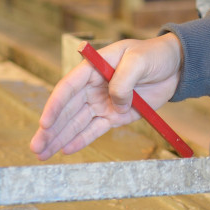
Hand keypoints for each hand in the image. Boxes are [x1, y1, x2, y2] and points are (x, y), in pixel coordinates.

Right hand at [29, 35, 182, 159]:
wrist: (175, 67)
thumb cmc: (154, 55)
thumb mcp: (138, 61)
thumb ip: (123, 81)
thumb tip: (114, 104)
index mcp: (93, 68)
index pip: (68, 87)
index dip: (55, 105)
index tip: (44, 122)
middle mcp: (93, 87)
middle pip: (67, 110)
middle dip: (50, 129)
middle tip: (35, 147)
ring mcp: (103, 102)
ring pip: (77, 123)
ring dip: (59, 138)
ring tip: (42, 154)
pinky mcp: (115, 116)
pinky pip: (95, 130)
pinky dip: (81, 140)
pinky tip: (65, 150)